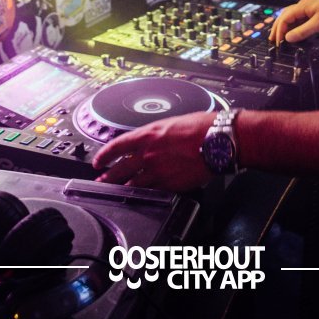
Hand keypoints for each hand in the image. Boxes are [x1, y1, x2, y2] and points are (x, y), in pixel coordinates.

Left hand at [92, 111, 216, 191]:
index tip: (99, 161)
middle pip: (121, 168)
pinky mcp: (171, 184)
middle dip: (108, 176)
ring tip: (119, 191)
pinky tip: (142, 195)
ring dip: (124, 188)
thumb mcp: (172, 123)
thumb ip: (157, 135)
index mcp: (148, 135)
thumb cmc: (202, 127)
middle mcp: (149, 154)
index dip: (104, 155)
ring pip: (134, 183)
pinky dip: (146, 193)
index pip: (117, 146)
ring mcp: (158, 171)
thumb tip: (151, 140)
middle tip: (102, 180)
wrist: (219, 140)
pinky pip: (153, 191)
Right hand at [268, 0, 318, 44]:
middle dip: (278, 27)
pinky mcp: (315, 10)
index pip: (284, 18)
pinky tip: (295, 30)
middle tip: (272, 39)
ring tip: (281, 36)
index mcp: (302, 6)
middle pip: (285, 15)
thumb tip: (288, 38)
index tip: (278, 42)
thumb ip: (303, 31)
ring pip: (292, 16)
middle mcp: (303, 5)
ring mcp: (309, 7)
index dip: (279, 31)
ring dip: (285, 26)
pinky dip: (294, 25)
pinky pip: (300, 17)